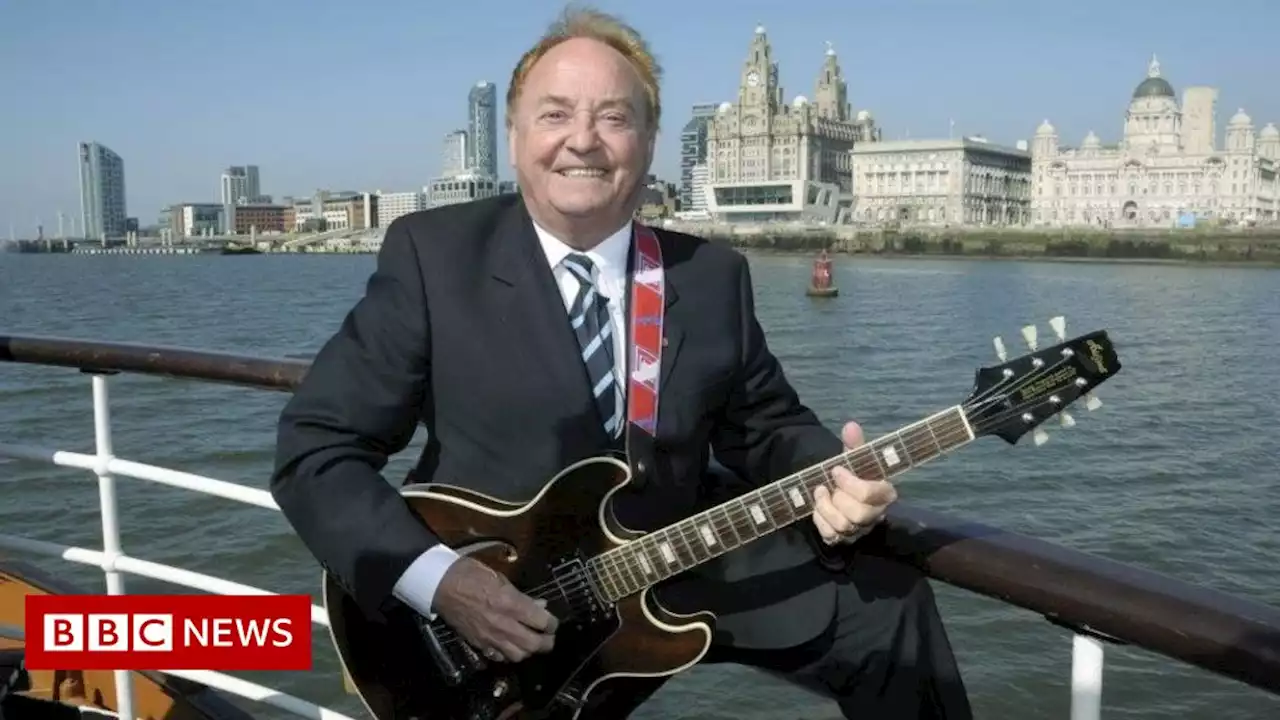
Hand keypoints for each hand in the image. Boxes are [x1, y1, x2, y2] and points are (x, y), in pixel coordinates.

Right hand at [432, 556, 558, 661]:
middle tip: (549, 637)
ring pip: (519, 655)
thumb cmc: (470, 574)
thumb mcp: (500, 578)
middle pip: (534, 644)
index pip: (542, 622)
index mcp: (511, 603)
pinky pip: (499, 657)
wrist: (440, 585)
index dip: (552, 623)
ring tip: (530, 642)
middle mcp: (503, 624)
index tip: (553, 622)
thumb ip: (522, 595)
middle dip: (547, 642)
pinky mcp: (479, 643)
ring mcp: (490, 636)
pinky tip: (510, 646)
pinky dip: (509, 654)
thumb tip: (539, 605)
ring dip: (528, 650)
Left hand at [812, 421, 897, 545]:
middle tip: (829, 486)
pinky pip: (830, 536)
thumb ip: (854, 444)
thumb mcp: (853, 458)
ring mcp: (859, 530)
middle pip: (858, 514)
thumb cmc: (852, 474)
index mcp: (884, 493)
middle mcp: (875, 514)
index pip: (870, 493)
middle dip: (838, 498)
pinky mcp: (843, 539)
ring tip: (820, 493)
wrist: (840, 492)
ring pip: (843, 526)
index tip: (836, 470)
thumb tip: (850, 426)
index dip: (849, 483)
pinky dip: (819, 521)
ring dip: (825, 507)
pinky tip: (818, 508)